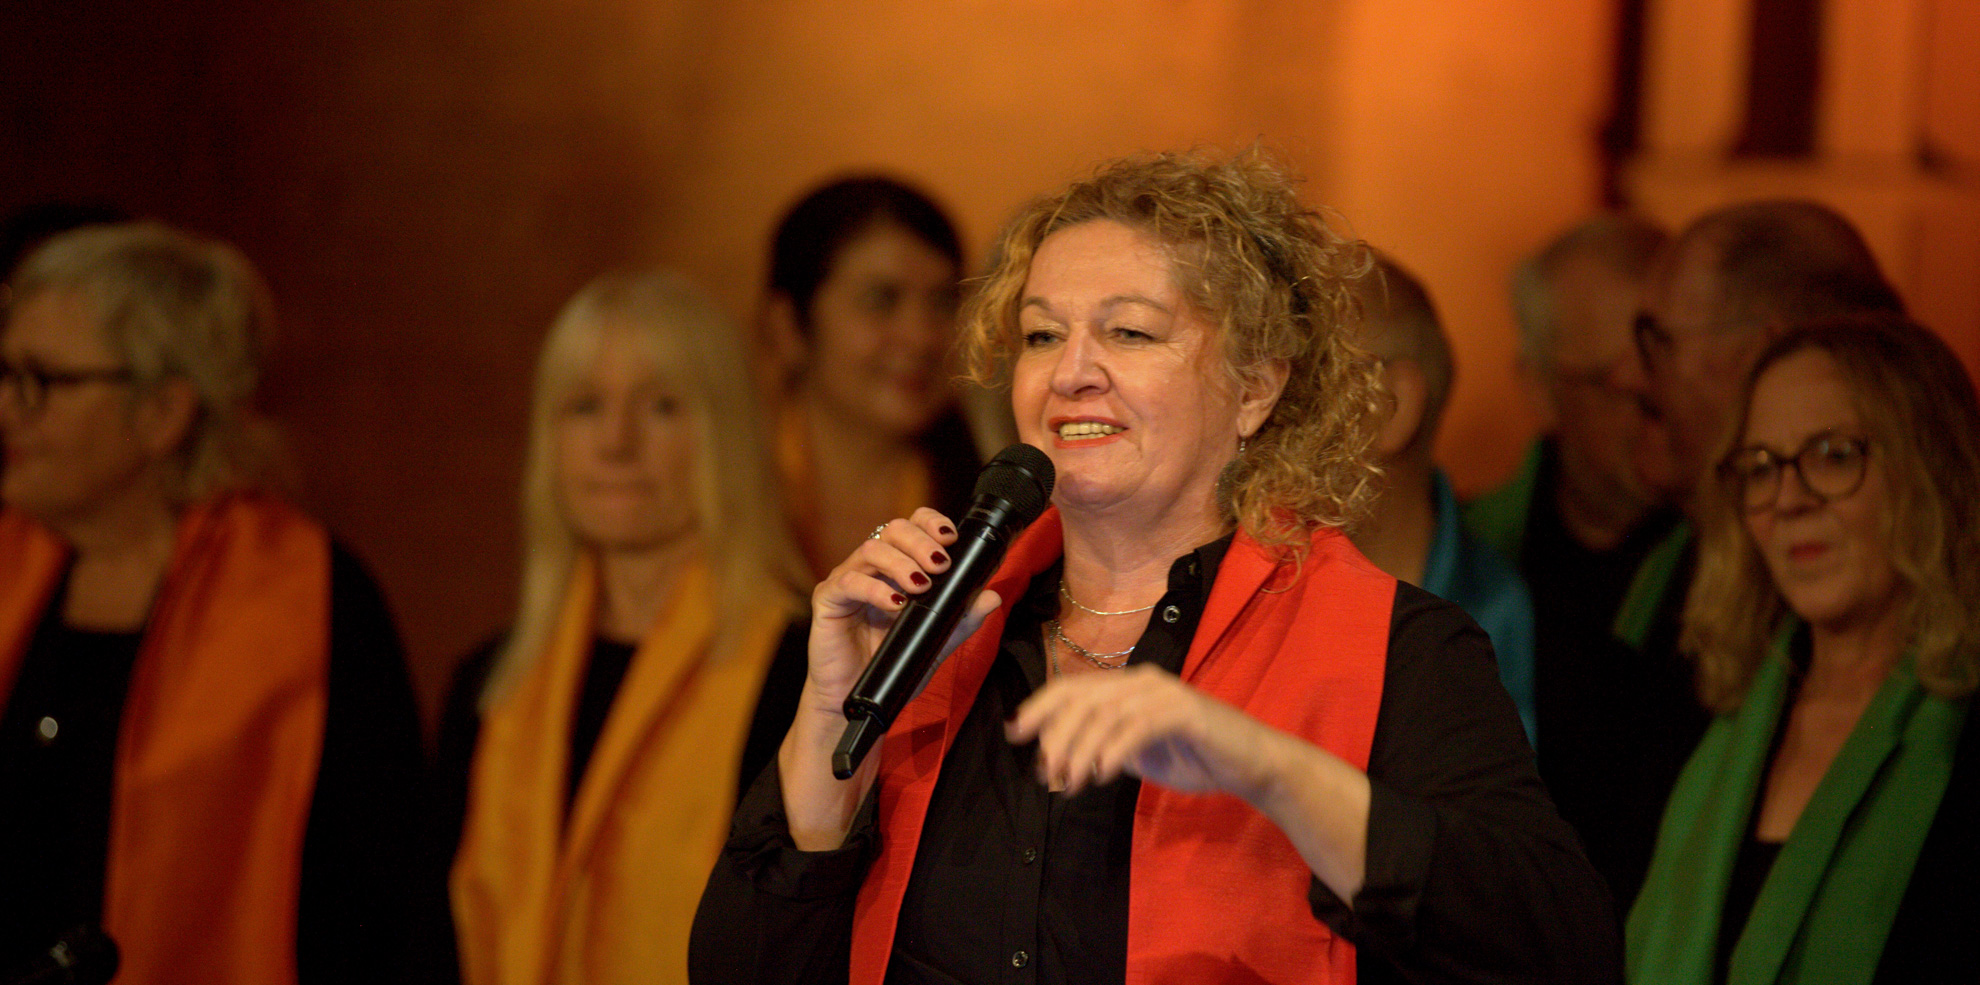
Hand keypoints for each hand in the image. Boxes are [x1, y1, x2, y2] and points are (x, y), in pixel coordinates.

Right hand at [801, 507, 1001, 714]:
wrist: (857, 698)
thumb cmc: (893, 665)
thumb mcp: (936, 641)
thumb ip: (962, 619)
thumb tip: (993, 598)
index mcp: (896, 568)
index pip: (912, 526)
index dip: (931, 523)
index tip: (951, 538)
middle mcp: (871, 567)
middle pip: (893, 529)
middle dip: (921, 541)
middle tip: (940, 565)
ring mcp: (848, 580)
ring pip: (872, 549)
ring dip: (902, 564)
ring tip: (921, 586)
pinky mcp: (828, 599)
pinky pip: (850, 581)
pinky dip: (875, 589)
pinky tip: (895, 605)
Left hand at [1004, 664, 1285, 800]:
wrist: (1251, 765)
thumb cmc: (1196, 758)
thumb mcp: (1138, 754)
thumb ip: (1105, 747)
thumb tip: (1060, 759)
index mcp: (1128, 686)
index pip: (1073, 688)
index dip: (1040, 707)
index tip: (1015, 734)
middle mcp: (1142, 681)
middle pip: (1082, 699)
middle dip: (1056, 737)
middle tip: (1047, 774)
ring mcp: (1164, 692)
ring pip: (1105, 715)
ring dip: (1080, 752)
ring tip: (1070, 783)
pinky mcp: (1184, 711)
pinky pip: (1136, 727)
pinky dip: (1113, 751)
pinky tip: (1101, 775)